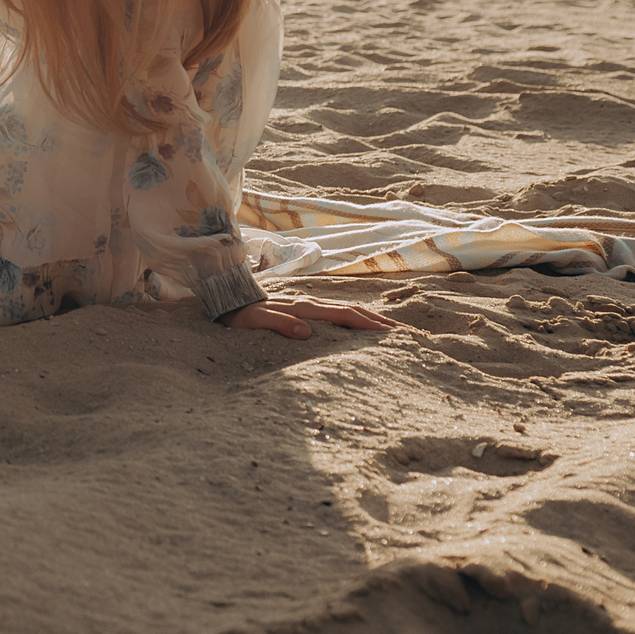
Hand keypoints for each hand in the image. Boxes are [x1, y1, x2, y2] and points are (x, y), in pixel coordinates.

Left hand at [221, 296, 401, 339]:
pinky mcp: (306, 308)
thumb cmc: (238, 314)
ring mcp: (310, 304)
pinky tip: (364, 326)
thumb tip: (306, 332)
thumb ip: (277, 324)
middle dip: (382, 322)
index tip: (393, 335)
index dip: (369, 325)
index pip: (344, 315)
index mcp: (304, 307)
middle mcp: (311, 303)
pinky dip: (358, 318)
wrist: (225, 298)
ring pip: (349, 310)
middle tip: (408, 334)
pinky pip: (339, 313)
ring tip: (395, 330)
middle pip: (355, 311)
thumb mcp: (252, 321)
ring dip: (373, 319)